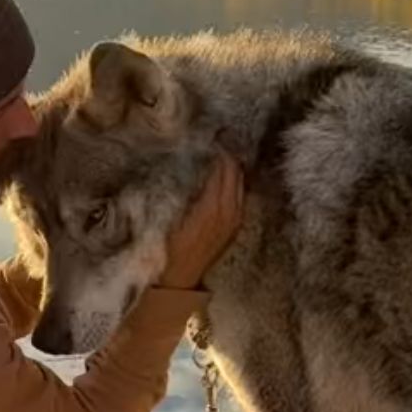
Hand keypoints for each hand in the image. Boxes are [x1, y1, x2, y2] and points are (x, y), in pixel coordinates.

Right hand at [157, 150, 243, 289]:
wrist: (181, 277)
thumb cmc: (171, 245)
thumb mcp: (173, 213)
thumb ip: (188, 188)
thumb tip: (195, 161)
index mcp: (215, 205)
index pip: (224, 167)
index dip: (219, 149)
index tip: (211, 134)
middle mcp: (231, 210)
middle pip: (236, 173)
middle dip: (229, 154)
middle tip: (218, 137)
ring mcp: (235, 218)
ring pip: (240, 183)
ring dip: (232, 167)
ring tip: (221, 152)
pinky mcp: (234, 226)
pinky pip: (240, 196)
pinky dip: (233, 182)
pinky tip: (224, 177)